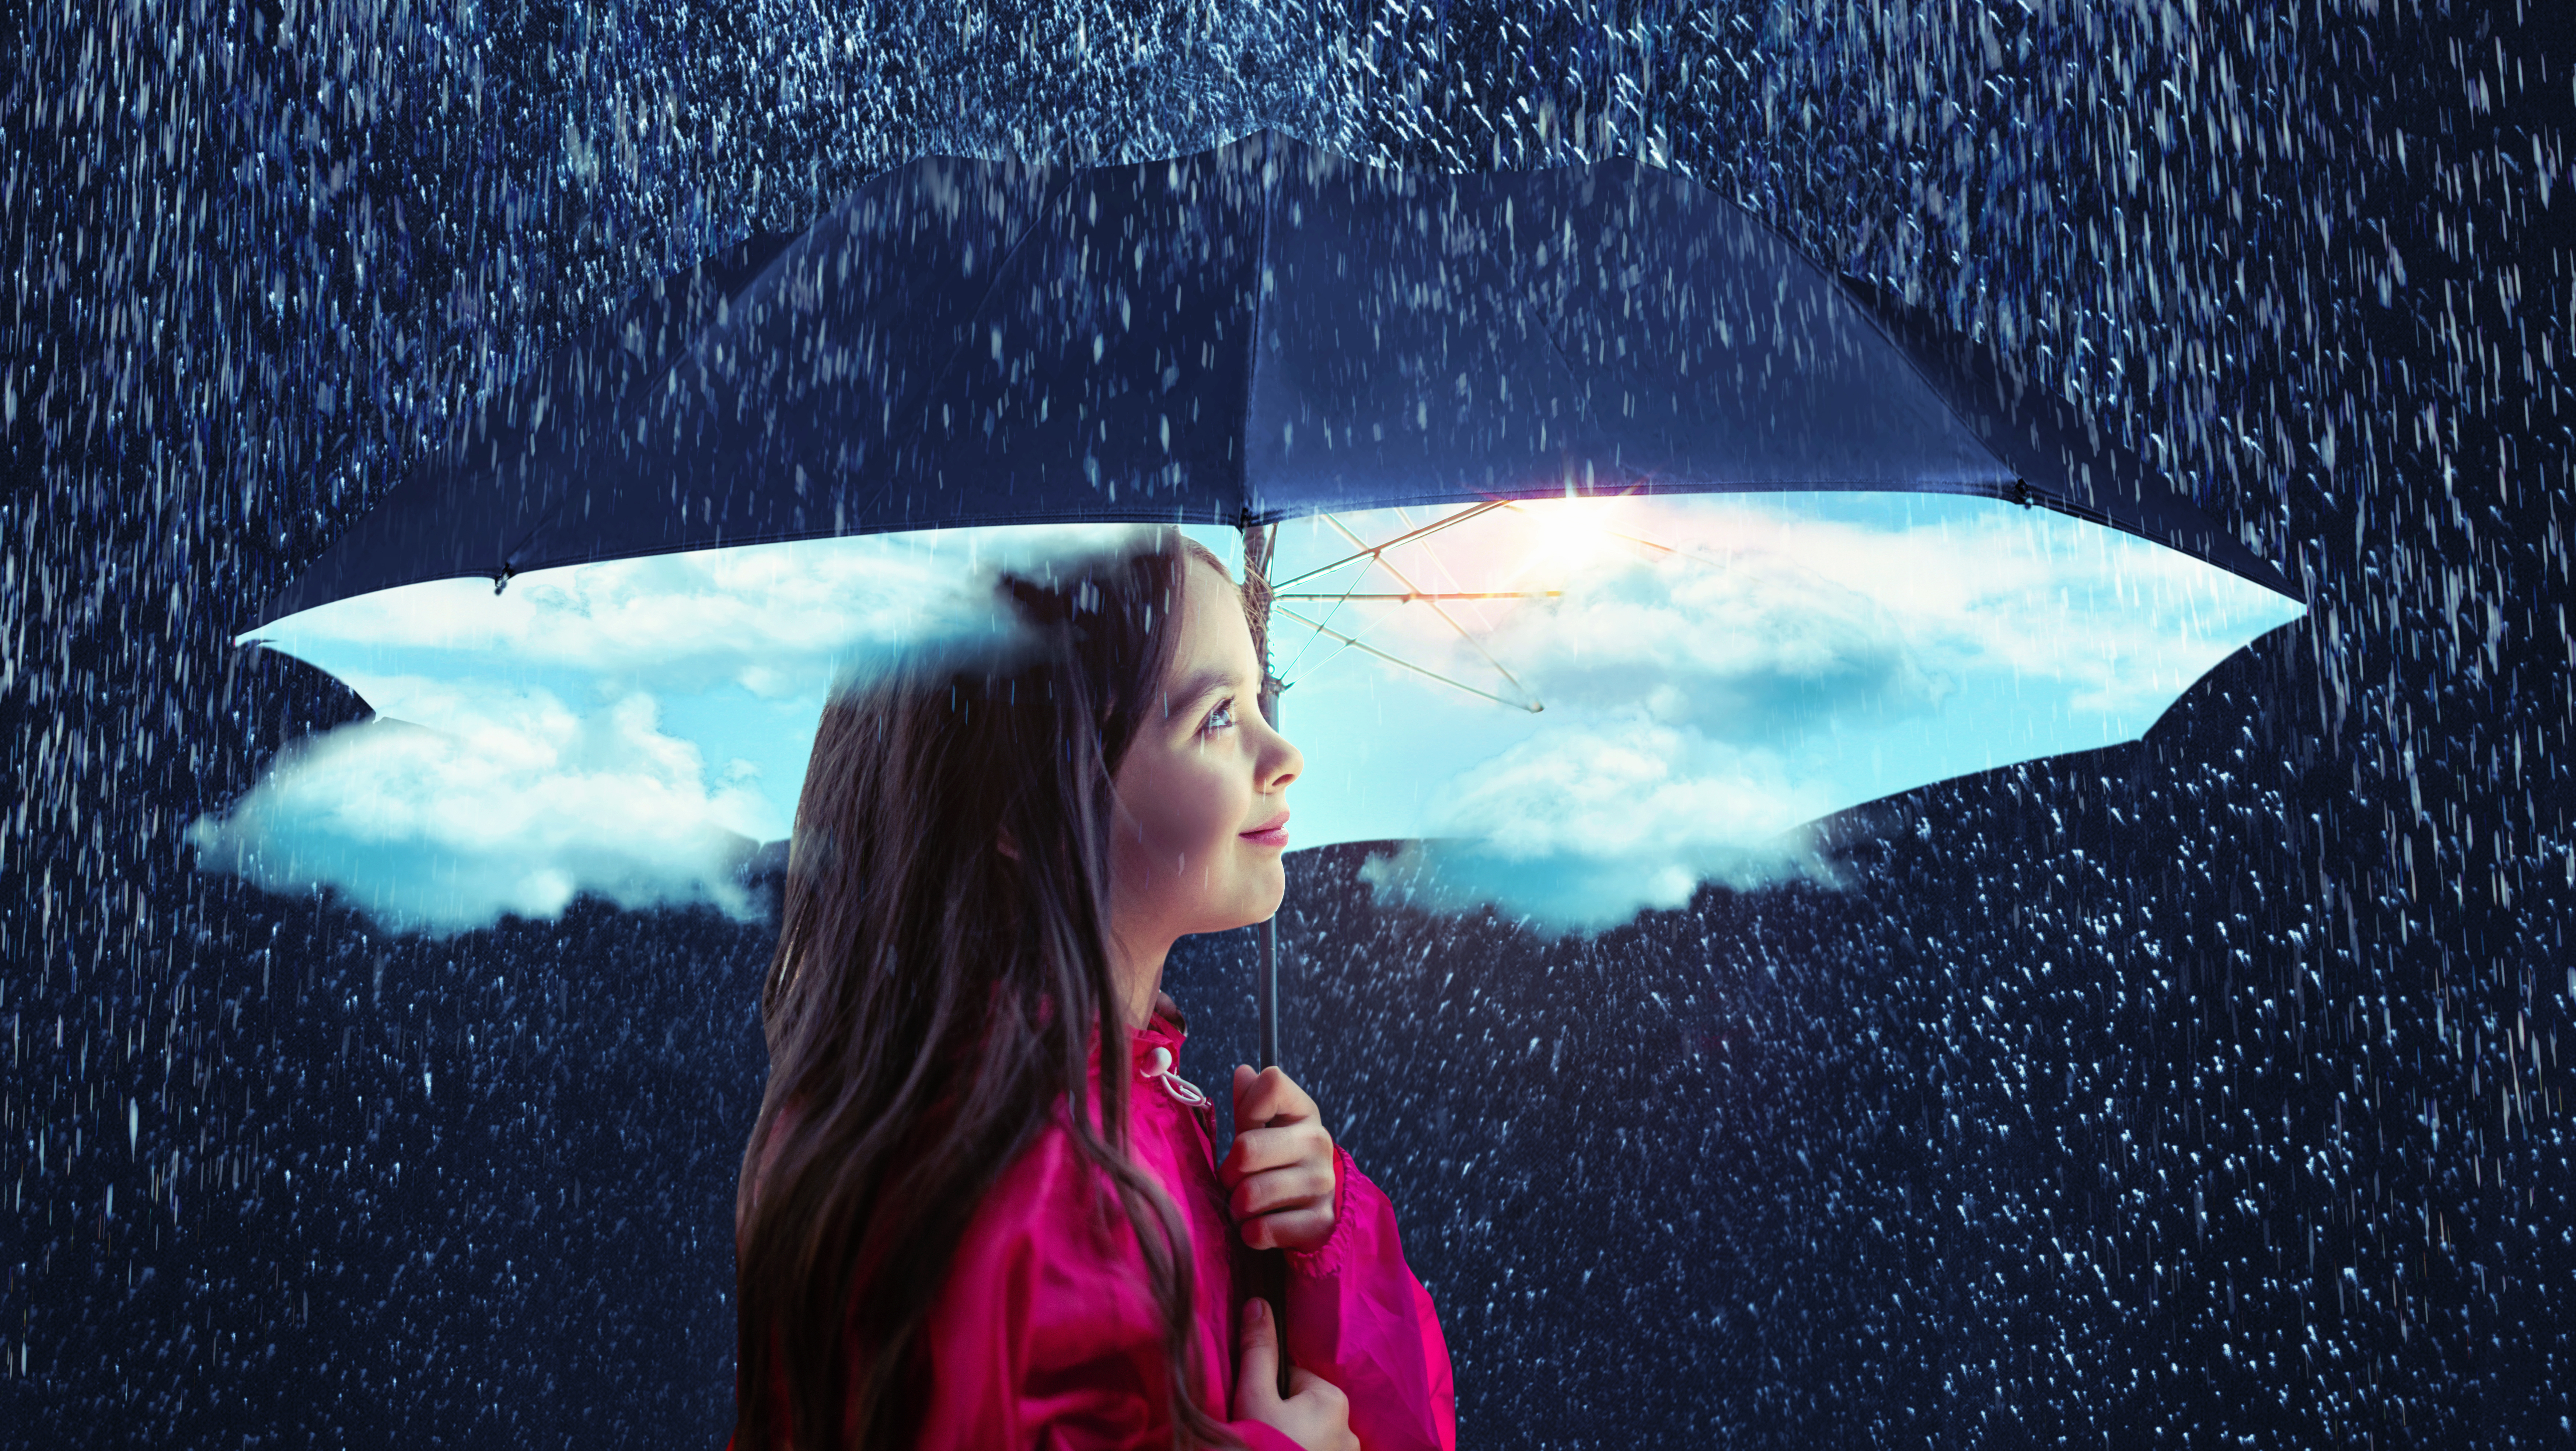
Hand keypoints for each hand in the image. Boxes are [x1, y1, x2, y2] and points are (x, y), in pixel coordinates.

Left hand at [1222, 1065, 1336, 1251]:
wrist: (1316, 1213)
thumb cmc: (1279, 1165)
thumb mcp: (1264, 1131)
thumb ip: (1249, 1104)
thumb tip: (1243, 1072)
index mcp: (1304, 1112)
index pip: (1270, 1083)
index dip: (1245, 1109)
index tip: (1248, 1130)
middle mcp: (1318, 1142)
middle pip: (1246, 1148)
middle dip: (1228, 1173)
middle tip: (1235, 1181)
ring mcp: (1322, 1184)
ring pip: (1249, 1195)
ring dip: (1237, 1208)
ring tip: (1247, 1206)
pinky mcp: (1320, 1223)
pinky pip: (1262, 1231)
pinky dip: (1251, 1234)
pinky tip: (1261, 1226)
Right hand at [1235, 1297, 1357, 1450]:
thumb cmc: (1261, 1448)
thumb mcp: (1253, 1398)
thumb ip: (1258, 1351)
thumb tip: (1259, 1302)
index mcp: (1332, 1400)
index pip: (1294, 1379)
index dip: (1267, 1393)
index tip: (1254, 1414)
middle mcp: (1350, 1430)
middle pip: (1303, 1410)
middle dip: (1282, 1421)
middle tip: (1260, 1438)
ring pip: (1311, 1439)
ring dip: (1293, 1444)